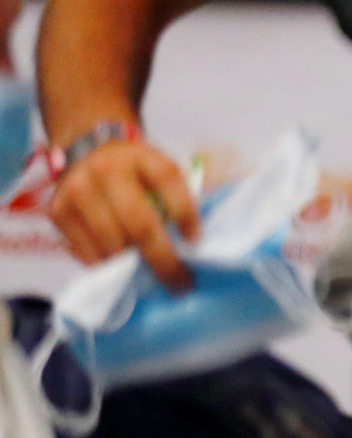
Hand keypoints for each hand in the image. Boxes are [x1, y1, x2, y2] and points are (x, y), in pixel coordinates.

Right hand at [48, 136, 198, 287]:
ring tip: (153, 277)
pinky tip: (121, 267)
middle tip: (181, 284)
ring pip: (112, 244)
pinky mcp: (57, 211)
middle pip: (140, 224)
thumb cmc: (137, 171)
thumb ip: (189, 189)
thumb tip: (207, 229)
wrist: (88, 153)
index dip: (186, 214)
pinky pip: (86, 252)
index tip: (196, 242)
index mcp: (142, 155)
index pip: (169, 180)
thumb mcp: (163, 167)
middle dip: (163, 260)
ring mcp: (78, 190)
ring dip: (134, 267)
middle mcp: (107, 170)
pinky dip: (107, 265)